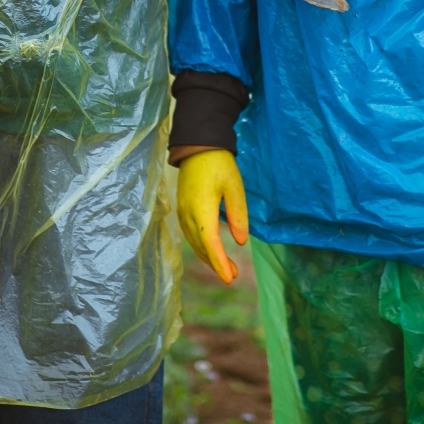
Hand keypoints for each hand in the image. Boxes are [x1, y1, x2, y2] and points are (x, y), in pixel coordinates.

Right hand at [177, 149, 248, 284]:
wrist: (197, 145)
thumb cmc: (219, 164)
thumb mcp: (234, 187)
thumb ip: (238, 214)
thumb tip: (241, 242)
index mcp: (201, 209)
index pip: (210, 244)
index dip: (220, 262)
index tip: (230, 278)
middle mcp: (188, 214)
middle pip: (201, 247)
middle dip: (216, 264)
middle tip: (233, 276)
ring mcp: (182, 211)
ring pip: (194, 242)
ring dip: (208, 257)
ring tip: (226, 268)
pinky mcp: (182, 208)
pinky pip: (190, 234)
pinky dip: (201, 246)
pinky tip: (211, 250)